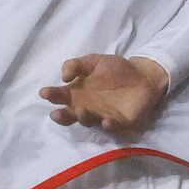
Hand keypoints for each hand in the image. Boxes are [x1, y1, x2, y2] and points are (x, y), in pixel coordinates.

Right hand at [40, 54, 168, 134]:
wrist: (143, 76)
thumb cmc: (116, 70)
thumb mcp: (95, 61)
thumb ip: (77, 65)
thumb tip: (64, 76)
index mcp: (78, 94)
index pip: (61, 97)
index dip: (52, 96)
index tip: (44, 93)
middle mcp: (87, 108)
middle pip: (70, 115)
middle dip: (62, 116)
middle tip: (56, 114)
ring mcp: (102, 117)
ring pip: (89, 121)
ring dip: (83, 118)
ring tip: (81, 110)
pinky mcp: (120, 123)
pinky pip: (113, 127)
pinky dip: (109, 126)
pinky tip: (106, 121)